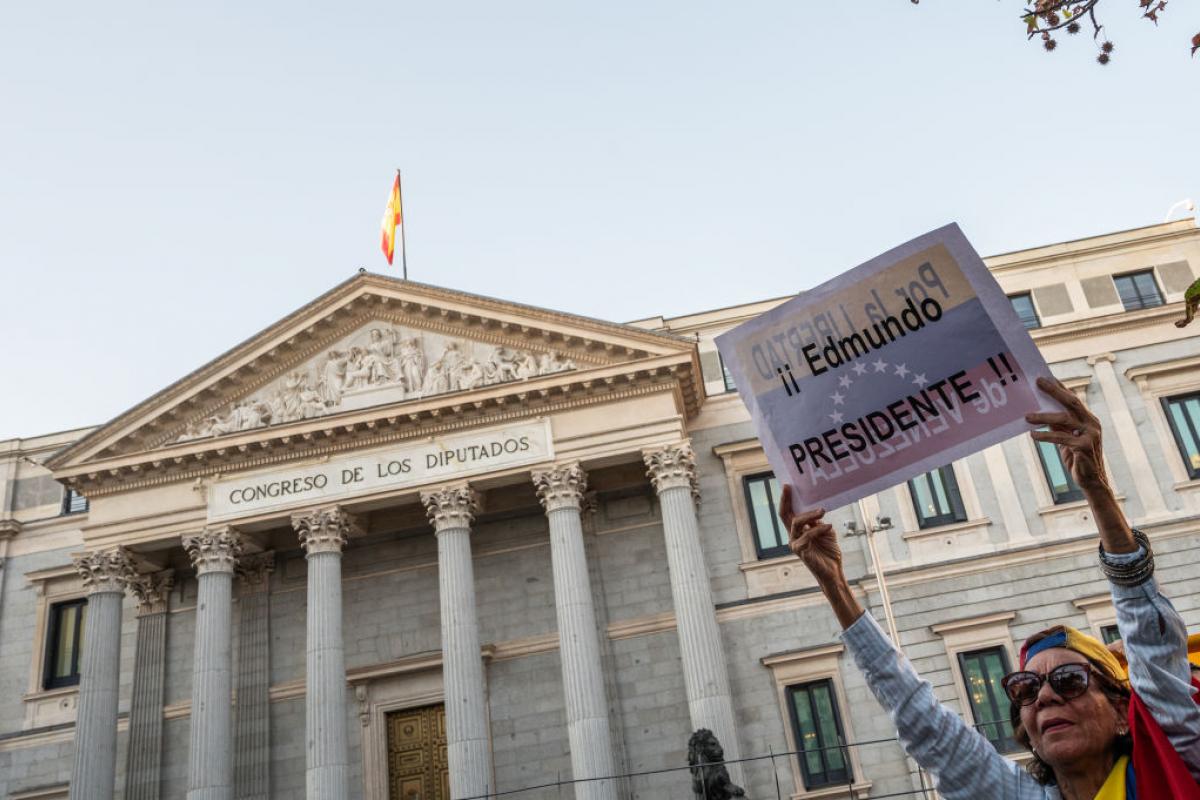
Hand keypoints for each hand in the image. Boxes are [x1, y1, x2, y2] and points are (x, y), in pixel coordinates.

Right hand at [779, 484, 843, 585]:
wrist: (833, 570)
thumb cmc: (828, 551)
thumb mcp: (826, 531)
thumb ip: (818, 522)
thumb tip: (817, 510)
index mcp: (798, 531)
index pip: (788, 512)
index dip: (786, 499)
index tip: (787, 486)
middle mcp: (793, 536)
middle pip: (785, 515)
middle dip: (786, 500)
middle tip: (790, 488)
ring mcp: (795, 544)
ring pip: (797, 523)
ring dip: (810, 515)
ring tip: (823, 510)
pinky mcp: (801, 552)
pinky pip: (807, 536)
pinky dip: (819, 529)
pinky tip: (829, 526)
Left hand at [1026, 376, 1110, 494]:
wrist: (1092, 480)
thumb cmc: (1077, 457)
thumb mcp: (1067, 438)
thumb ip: (1059, 426)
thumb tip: (1040, 412)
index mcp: (1088, 419)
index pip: (1073, 398)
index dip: (1060, 387)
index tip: (1045, 376)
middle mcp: (1092, 423)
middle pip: (1072, 402)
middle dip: (1054, 391)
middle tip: (1038, 382)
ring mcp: (1090, 434)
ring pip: (1065, 419)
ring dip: (1044, 416)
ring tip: (1027, 416)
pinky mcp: (1085, 447)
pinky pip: (1062, 438)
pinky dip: (1046, 436)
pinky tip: (1032, 435)